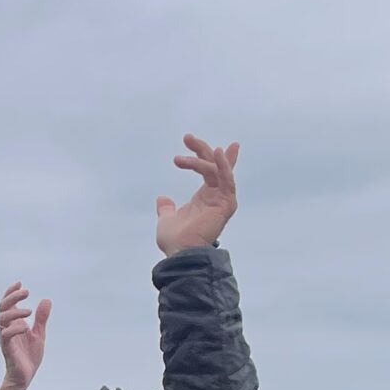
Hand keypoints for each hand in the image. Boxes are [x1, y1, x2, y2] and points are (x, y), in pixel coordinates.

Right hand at [0, 283, 51, 389]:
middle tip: (26, 291)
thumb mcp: (39, 334)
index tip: (19, 283)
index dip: (11, 292)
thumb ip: (41, 318)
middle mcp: (7, 329)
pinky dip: (15, 328)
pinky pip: (6, 335)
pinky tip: (26, 328)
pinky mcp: (8, 349)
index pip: (7, 304)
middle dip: (12, 297)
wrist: (26, 376)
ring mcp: (6, 339)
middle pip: (2, 308)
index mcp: (13, 324)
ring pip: (1, 319)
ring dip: (14, 312)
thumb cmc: (29, 356)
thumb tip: (46, 300)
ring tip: (29, 312)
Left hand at [155, 136, 239, 254]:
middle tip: (187, 137)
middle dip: (202, 149)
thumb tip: (162, 199)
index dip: (204, 155)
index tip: (189, 141)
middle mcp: (217, 196)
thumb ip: (167, 208)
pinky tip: (218, 152)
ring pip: (217, 169)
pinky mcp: (226, 203)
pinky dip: (223, 166)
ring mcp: (223, 199)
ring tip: (189, 144)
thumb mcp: (167, 219)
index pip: (210, 171)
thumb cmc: (175, 240)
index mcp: (205, 198)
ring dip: (203, 156)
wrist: (180, 252)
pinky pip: (227, 180)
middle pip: (214, 165)